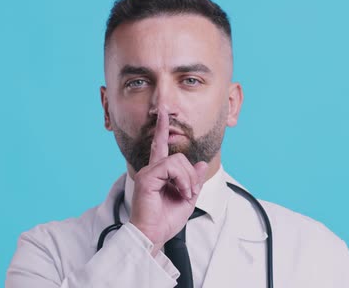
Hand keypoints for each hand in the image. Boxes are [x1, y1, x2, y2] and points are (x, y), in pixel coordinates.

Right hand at [129, 109, 208, 255]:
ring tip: (186, 194)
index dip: (161, 128)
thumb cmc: (165, 220)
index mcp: (159, 173)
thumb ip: (194, 180)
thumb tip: (201, 163)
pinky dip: (182, 180)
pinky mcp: (147, 178)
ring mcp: (148, 172)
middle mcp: (151, 169)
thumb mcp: (188, 198)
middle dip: (191, 174)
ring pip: (177, 161)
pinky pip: (170, 168)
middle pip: (178, 157)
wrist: (153, 234)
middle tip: (191, 192)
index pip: (160, 145)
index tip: (163, 113)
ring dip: (188, 179)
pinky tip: (181, 192)